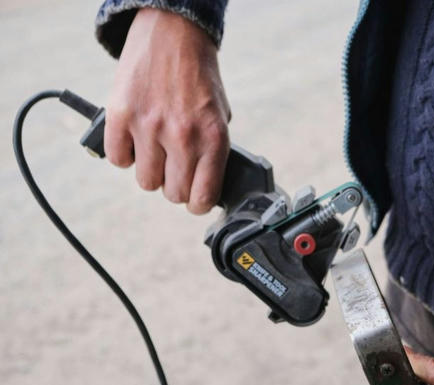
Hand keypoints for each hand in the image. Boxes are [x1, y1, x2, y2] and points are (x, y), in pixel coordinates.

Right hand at [105, 7, 230, 213]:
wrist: (173, 36)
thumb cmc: (199, 80)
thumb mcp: (220, 117)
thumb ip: (212, 153)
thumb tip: (204, 188)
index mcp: (213, 138)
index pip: (203, 197)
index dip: (197, 203)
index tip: (193, 199)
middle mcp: (182, 135)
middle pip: (172, 194)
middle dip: (174, 186)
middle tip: (174, 170)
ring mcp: (149, 126)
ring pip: (145, 181)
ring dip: (150, 170)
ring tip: (155, 150)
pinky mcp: (120, 115)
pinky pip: (118, 159)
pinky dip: (124, 154)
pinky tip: (134, 139)